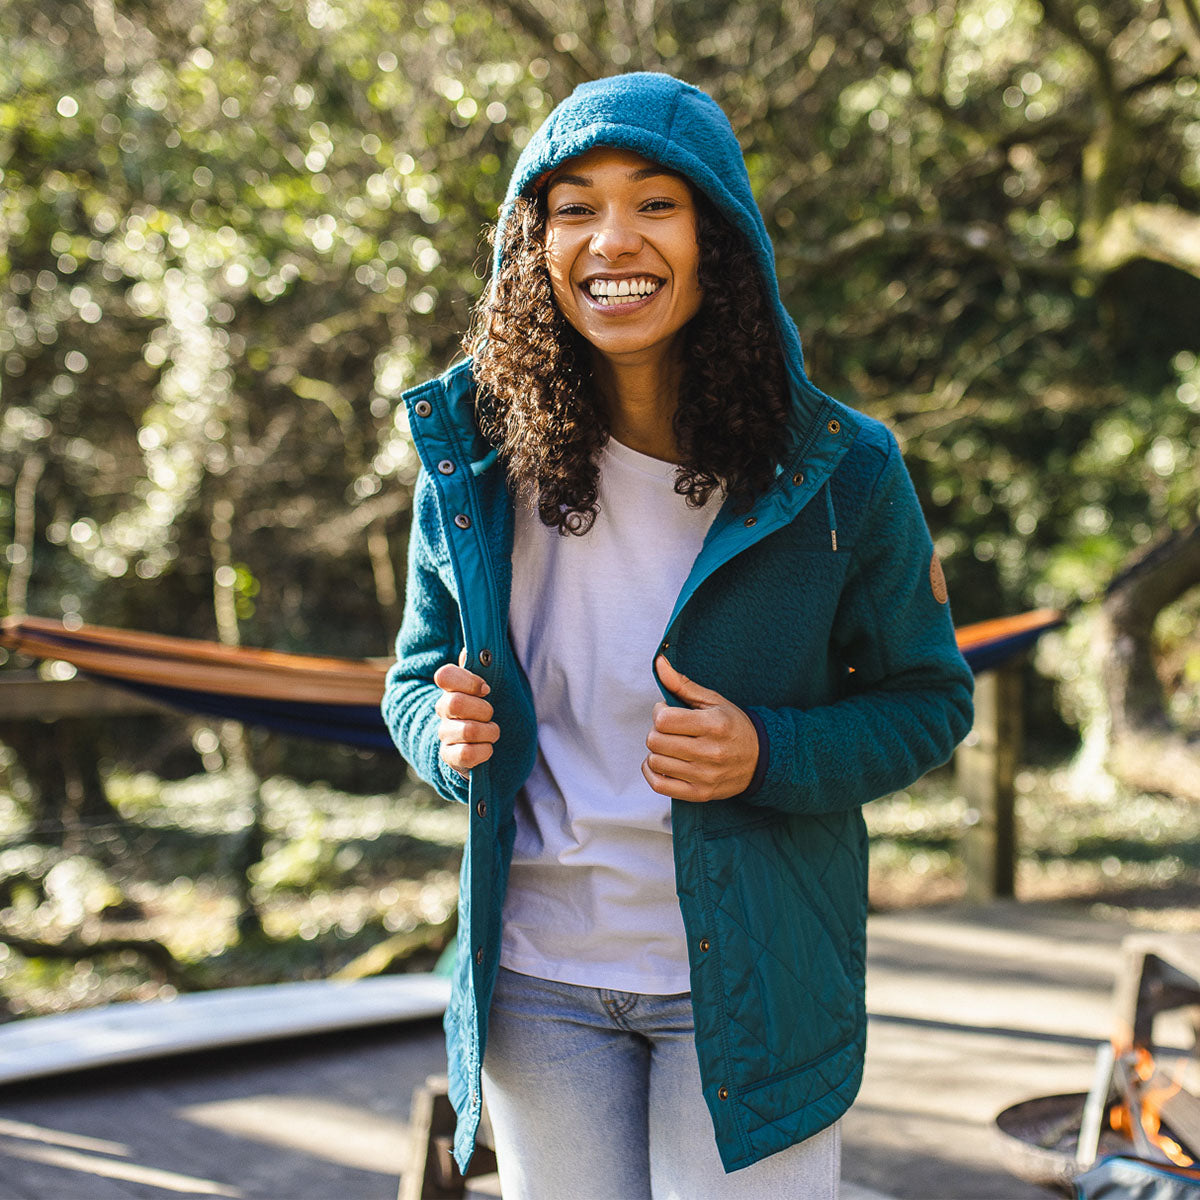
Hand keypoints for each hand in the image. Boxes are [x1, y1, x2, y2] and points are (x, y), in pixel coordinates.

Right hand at [434, 649, 498, 777]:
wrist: (478, 745)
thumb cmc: (484, 710)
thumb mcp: (485, 686)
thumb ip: (480, 667)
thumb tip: (471, 649)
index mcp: (451, 689)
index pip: (444, 675)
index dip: (468, 681)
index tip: (486, 689)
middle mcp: (442, 710)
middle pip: (456, 703)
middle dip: (484, 709)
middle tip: (491, 714)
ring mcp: (444, 734)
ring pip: (468, 730)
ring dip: (490, 731)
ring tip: (493, 732)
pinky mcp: (449, 757)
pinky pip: (467, 754)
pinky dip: (485, 751)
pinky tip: (488, 748)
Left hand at [641, 655, 758, 802]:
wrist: (762, 760)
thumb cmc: (733, 726)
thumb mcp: (713, 701)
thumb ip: (682, 684)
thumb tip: (659, 663)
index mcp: (714, 725)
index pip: (664, 720)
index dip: (659, 712)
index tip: (668, 711)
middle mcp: (710, 752)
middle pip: (655, 740)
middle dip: (656, 730)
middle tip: (669, 728)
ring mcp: (705, 776)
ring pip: (655, 761)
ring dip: (656, 751)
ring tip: (671, 745)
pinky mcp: (700, 794)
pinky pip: (659, 784)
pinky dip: (652, 771)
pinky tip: (662, 762)